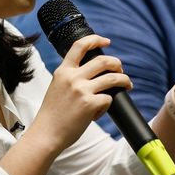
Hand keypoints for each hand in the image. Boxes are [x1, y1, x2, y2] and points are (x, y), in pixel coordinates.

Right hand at [34, 34, 131, 150]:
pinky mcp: (90, 104)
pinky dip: (106, 106)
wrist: (46, 134)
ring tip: (127, 85)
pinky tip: (98, 112)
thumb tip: (94, 73)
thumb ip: (70, 77)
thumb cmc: (52, 114)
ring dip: (124, 80)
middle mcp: (72, 77)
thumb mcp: (57, 87)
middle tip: (120, 70)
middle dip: (117, 63)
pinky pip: (108, 99)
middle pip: (103, 61)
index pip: (80, 46)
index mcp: (63, 71)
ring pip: (113, 78)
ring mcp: (81, 90)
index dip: (96, 40)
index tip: (106, 42)